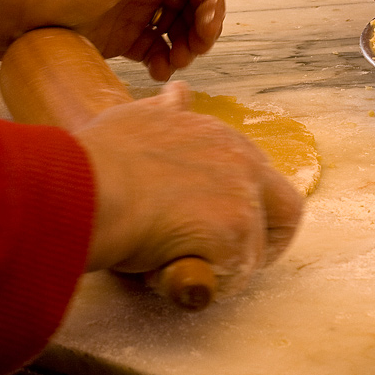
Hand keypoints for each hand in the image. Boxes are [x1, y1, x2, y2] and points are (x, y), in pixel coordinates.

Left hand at [21, 0, 224, 80]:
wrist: (17, 11)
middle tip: (194, 52)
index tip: (206, 29)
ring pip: (178, 31)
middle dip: (200, 31)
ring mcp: (135, 14)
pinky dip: (164, 62)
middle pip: (194, 7)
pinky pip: (156, 51)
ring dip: (185, 48)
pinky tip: (157, 71)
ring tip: (175, 64)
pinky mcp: (122, 40)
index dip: (211, 3)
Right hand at [76, 82, 302, 296]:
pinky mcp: (235, 233)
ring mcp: (242, 198)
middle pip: (285, 207)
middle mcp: (241, 161)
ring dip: (226, 263)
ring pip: (257, 246)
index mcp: (220, 136)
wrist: (89, 186)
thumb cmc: (101, 157)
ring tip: (181, 265)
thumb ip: (166, 111)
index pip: (259, 174)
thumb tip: (179, 92)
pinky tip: (172, 275)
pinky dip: (207, 282)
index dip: (247, 203)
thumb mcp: (138, 118)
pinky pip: (234, 274)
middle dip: (263, 235)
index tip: (221, 219)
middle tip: (222, 254)